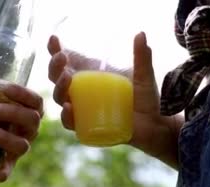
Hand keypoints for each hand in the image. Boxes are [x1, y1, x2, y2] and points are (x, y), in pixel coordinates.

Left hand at [0, 58, 43, 181]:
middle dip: (12, 113)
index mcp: (29, 111)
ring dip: (4, 137)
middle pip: (31, 121)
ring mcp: (20, 149)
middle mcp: (30, 131)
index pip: (36, 102)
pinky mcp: (7, 166)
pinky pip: (4, 174)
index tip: (5, 87)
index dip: (23, 94)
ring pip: (21, 146)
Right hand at [47, 33, 181, 167]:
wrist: (155, 126)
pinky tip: (69, 107)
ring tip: (67, 77)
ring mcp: (83, 110)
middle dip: (55, 67)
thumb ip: (142, 57)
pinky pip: (71, 123)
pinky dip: (67, 116)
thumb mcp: (143, 76)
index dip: (55, 51)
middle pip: (58, 79)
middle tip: (62, 57)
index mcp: (89, 77)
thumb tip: (141, 34)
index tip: (54, 39)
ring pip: (61, 99)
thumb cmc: (145, 100)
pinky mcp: (87, 128)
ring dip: (59, 87)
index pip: (66, 63)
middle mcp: (81, 93)